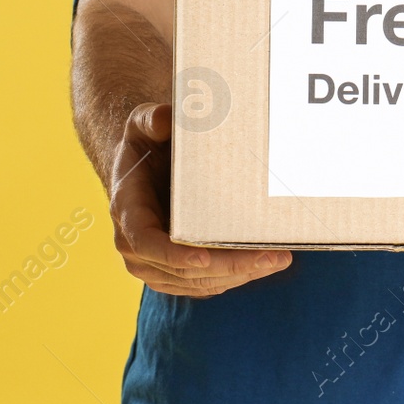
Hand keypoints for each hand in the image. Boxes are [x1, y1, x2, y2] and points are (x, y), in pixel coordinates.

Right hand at [109, 102, 292, 297]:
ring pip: (196, 282)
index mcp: (127, 209)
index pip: (145, 242)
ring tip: (276, 260)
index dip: (175, 254)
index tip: (206, 256)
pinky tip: (261, 265)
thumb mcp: (144, 122)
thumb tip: (167, 119)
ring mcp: (152, 265)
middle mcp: (134, 245)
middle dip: (228, 266)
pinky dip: (232, 278)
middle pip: (182, 269)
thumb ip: (153, 118)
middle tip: (271, 257)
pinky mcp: (171, 273)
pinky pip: (202, 285)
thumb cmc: (148, 143)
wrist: (143, 168)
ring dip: (238, 276)